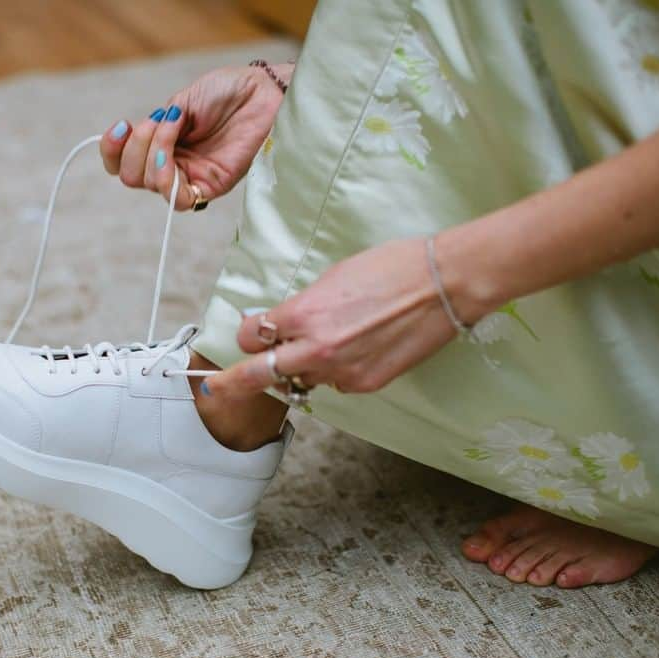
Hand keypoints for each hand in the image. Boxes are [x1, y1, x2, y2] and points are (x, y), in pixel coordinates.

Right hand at [99, 64, 290, 209]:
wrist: (263, 92)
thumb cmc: (228, 92)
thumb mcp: (183, 100)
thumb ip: (161, 123)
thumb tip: (148, 140)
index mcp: (162, 142)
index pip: (122, 161)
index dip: (111, 150)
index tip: (121, 126)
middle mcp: (173, 162)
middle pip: (131, 176)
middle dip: (134, 149)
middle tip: (156, 125)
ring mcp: (191, 175)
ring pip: (151, 186)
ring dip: (151, 159)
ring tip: (169, 134)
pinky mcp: (211, 186)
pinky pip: (180, 200)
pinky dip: (166, 181)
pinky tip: (169, 159)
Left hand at [206, 238, 473, 397]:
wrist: (444, 284)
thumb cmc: (393, 267)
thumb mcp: (334, 276)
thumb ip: (304, 305)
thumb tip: (286, 320)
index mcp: (304, 313)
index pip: (254, 336)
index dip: (250, 334)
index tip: (251, 334)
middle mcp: (317, 348)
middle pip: (260, 374)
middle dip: (234, 381)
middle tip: (214, 388)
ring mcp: (342, 371)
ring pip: (304, 380)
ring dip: (302, 369)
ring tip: (328, 345)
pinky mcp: (367, 383)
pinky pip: (338, 383)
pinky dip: (338, 371)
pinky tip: (359, 348)